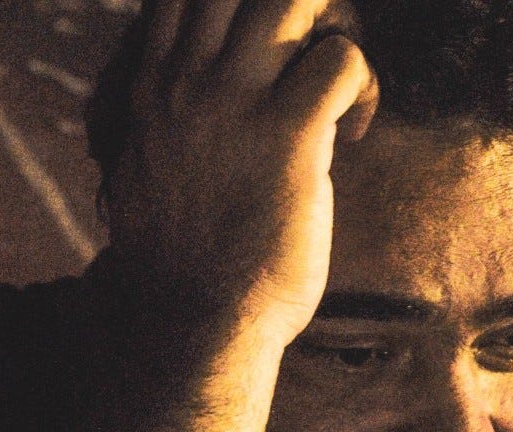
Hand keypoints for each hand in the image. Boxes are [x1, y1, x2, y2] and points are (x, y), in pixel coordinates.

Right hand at [103, 0, 376, 344]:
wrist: (187, 319)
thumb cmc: (180, 258)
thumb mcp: (148, 169)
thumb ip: (169, 121)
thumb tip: (183, 106)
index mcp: (150, 84)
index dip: (241, 6)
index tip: (277, 52)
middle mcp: (186, 79)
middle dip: (297, 6)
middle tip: (317, 56)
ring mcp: (233, 102)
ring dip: (335, 26)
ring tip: (339, 86)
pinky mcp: (287, 137)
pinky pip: (341, 60)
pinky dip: (364, 84)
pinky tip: (357, 131)